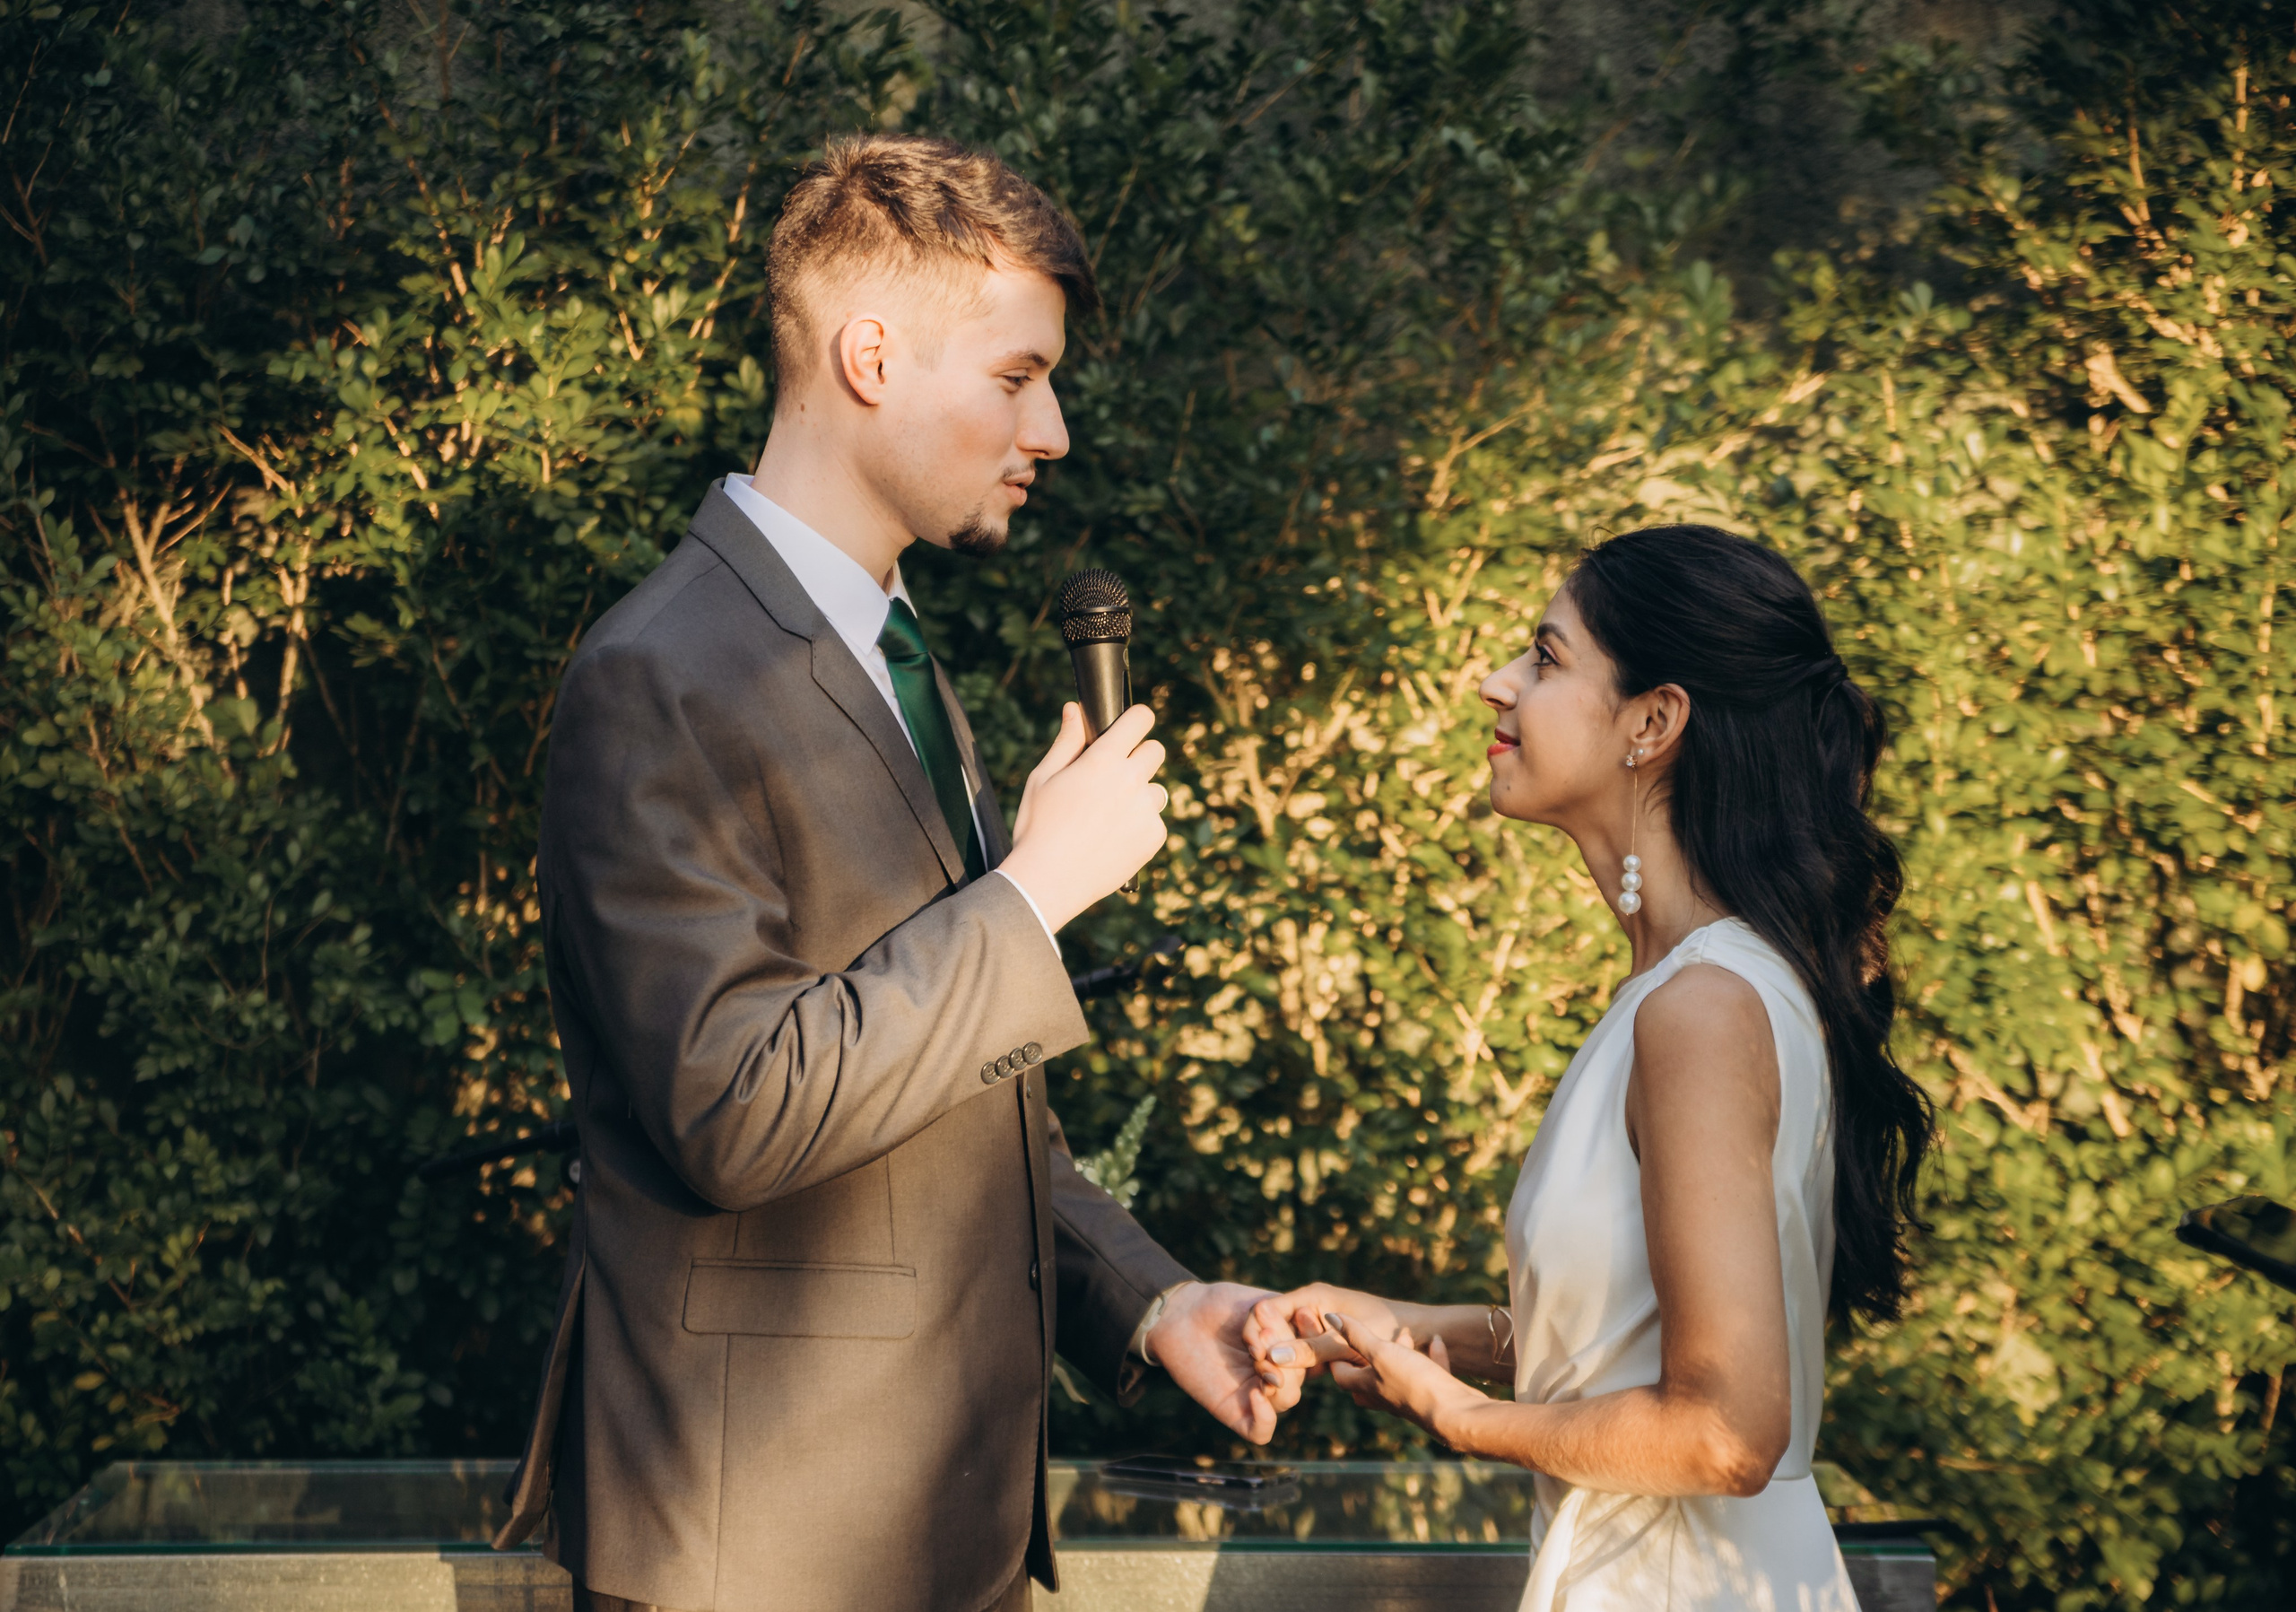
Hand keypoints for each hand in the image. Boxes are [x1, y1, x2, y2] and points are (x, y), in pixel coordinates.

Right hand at [1000, 702, 1167, 930]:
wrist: (1048, 881)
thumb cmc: (1038, 827)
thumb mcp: (1043, 779)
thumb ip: (1066, 742)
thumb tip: (1074, 709)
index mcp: (1103, 760)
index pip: (1140, 719)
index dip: (1136, 719)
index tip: (1131, 726)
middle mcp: (1131, 780)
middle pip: (1156, 751)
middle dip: (1139, 757)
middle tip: (1114, 777)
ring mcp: (1146, 810)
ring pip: (1156, 790)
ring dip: (1140, 796)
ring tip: (1107, 818)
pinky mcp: (1154, 837)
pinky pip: (1154, 822)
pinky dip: (1139, 828)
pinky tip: (1112, 840)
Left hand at [1144, 1281, 1307, 1443]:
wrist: (1181, 1313)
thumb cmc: (1221, 1304)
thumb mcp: (1261, 1304)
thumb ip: (1289, 1317)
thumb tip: (1313, 1324)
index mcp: (1289, 1348)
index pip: (1317, 1353)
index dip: (1314, 1337)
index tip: (1301, 1314)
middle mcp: (1277, 1372)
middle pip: (1302, 1376)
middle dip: (1288, 1355)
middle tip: (1265, 1335)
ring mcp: (1257, 1393)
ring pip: (1287, 1400)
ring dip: (1279, 1379)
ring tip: (1258, 1358)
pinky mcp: (1234, 1411)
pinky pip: (1261, 1431)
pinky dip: (1264, 1417)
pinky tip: (1256, 1393)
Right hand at [1244, 1283, 1404, 1377]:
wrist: (1421, 1333)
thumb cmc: (1386, 1327)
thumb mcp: (1344, 1342)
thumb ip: (1309, 1350)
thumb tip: (1273, 1358)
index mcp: (1311, 1295)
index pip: (1268, 1310)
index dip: (1259, 1332)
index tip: (1255, 1357)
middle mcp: (1311, 1307)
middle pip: (1276, 1329)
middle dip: (1271, 1351)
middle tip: (1266, 1376)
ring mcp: (1319, 1325)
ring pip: (1291, 1345)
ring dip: (1287, 1363)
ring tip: (1279, 1382)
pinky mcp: (1328, 1342)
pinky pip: (1306, 1355)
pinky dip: (1303, 1368)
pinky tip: (1297, 1383)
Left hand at [1324, 1313, 1486, 1448]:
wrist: (1453, 1412)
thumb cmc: (1412, 1381)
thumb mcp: (1380, 1352)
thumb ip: (1356, 1334)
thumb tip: (1330, 1316)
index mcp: (1366, 1388)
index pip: (1341, 1374)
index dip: (1337, 1356)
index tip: (1339, 1337)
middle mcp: (1384, 1397)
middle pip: (1368, 1377)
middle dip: (1371, 1354)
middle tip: (1376, 1335)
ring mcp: (1409, 1399)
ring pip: (1399, 1375)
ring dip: (1402, 1353)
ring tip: (1406, 1335)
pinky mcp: (1432, 1397)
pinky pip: (1427, 1376)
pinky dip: (1431, 1359)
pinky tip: (1436, 1342)